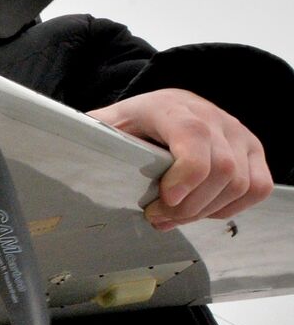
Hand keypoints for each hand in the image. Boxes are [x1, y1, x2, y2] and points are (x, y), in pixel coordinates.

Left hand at [88, 88, 273, 228]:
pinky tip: (202, 209)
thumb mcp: (106, 126)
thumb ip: (90, 139)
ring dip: (206, 211)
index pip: (193, 136)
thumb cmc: (132, 122)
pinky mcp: (252, 150)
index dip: (186, 173)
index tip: (164, 200)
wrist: (163, 106)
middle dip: (187, 206)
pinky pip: (258, 187)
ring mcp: (237, 133)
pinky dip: (230, 207)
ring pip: (241, 183)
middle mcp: (212, 116)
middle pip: (221, 169)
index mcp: (171, 107)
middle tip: (157, 218)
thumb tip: (65, 152)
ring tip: (174, 216)